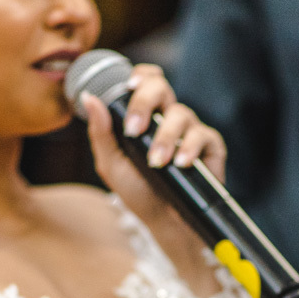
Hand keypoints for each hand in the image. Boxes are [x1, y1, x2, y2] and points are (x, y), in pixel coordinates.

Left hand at [82, 64, 226, 225]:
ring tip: (157, 162)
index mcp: (147, 115)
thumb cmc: (137, 192)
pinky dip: (191, 147)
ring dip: (165, 137)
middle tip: (134, 130)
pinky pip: (203, 135)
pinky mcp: (210, 147)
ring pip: (180, 113)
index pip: (146, 81)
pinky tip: (180, 163)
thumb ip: (101, 132)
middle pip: (162, 87)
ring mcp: (190, 131)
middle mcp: (169, 118)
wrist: (163, 221)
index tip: (129, 87)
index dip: (140, 76)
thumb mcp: (112, 164)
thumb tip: (88, 97)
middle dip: (145, 103)